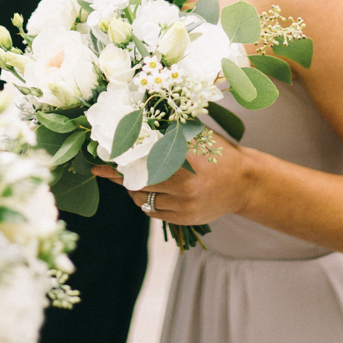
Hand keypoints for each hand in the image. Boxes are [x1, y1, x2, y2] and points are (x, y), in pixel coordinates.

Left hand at [92, 131, 253, 225]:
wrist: (244, 182)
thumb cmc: (217, 152)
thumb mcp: (196, 135)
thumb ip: (169, 131)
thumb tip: (136, 124)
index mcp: (185, 157)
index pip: (141, 160)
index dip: (118, 163)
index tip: (99, 164)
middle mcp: (184, 184)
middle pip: (138, 182)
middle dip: (120, 176)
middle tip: (105, 170)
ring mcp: (184, 205)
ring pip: (143, 199)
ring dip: (133, 190)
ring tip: (131, 180)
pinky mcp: (185, 219)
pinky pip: (154, 212)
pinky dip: (147, 202)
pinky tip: (150, 191)